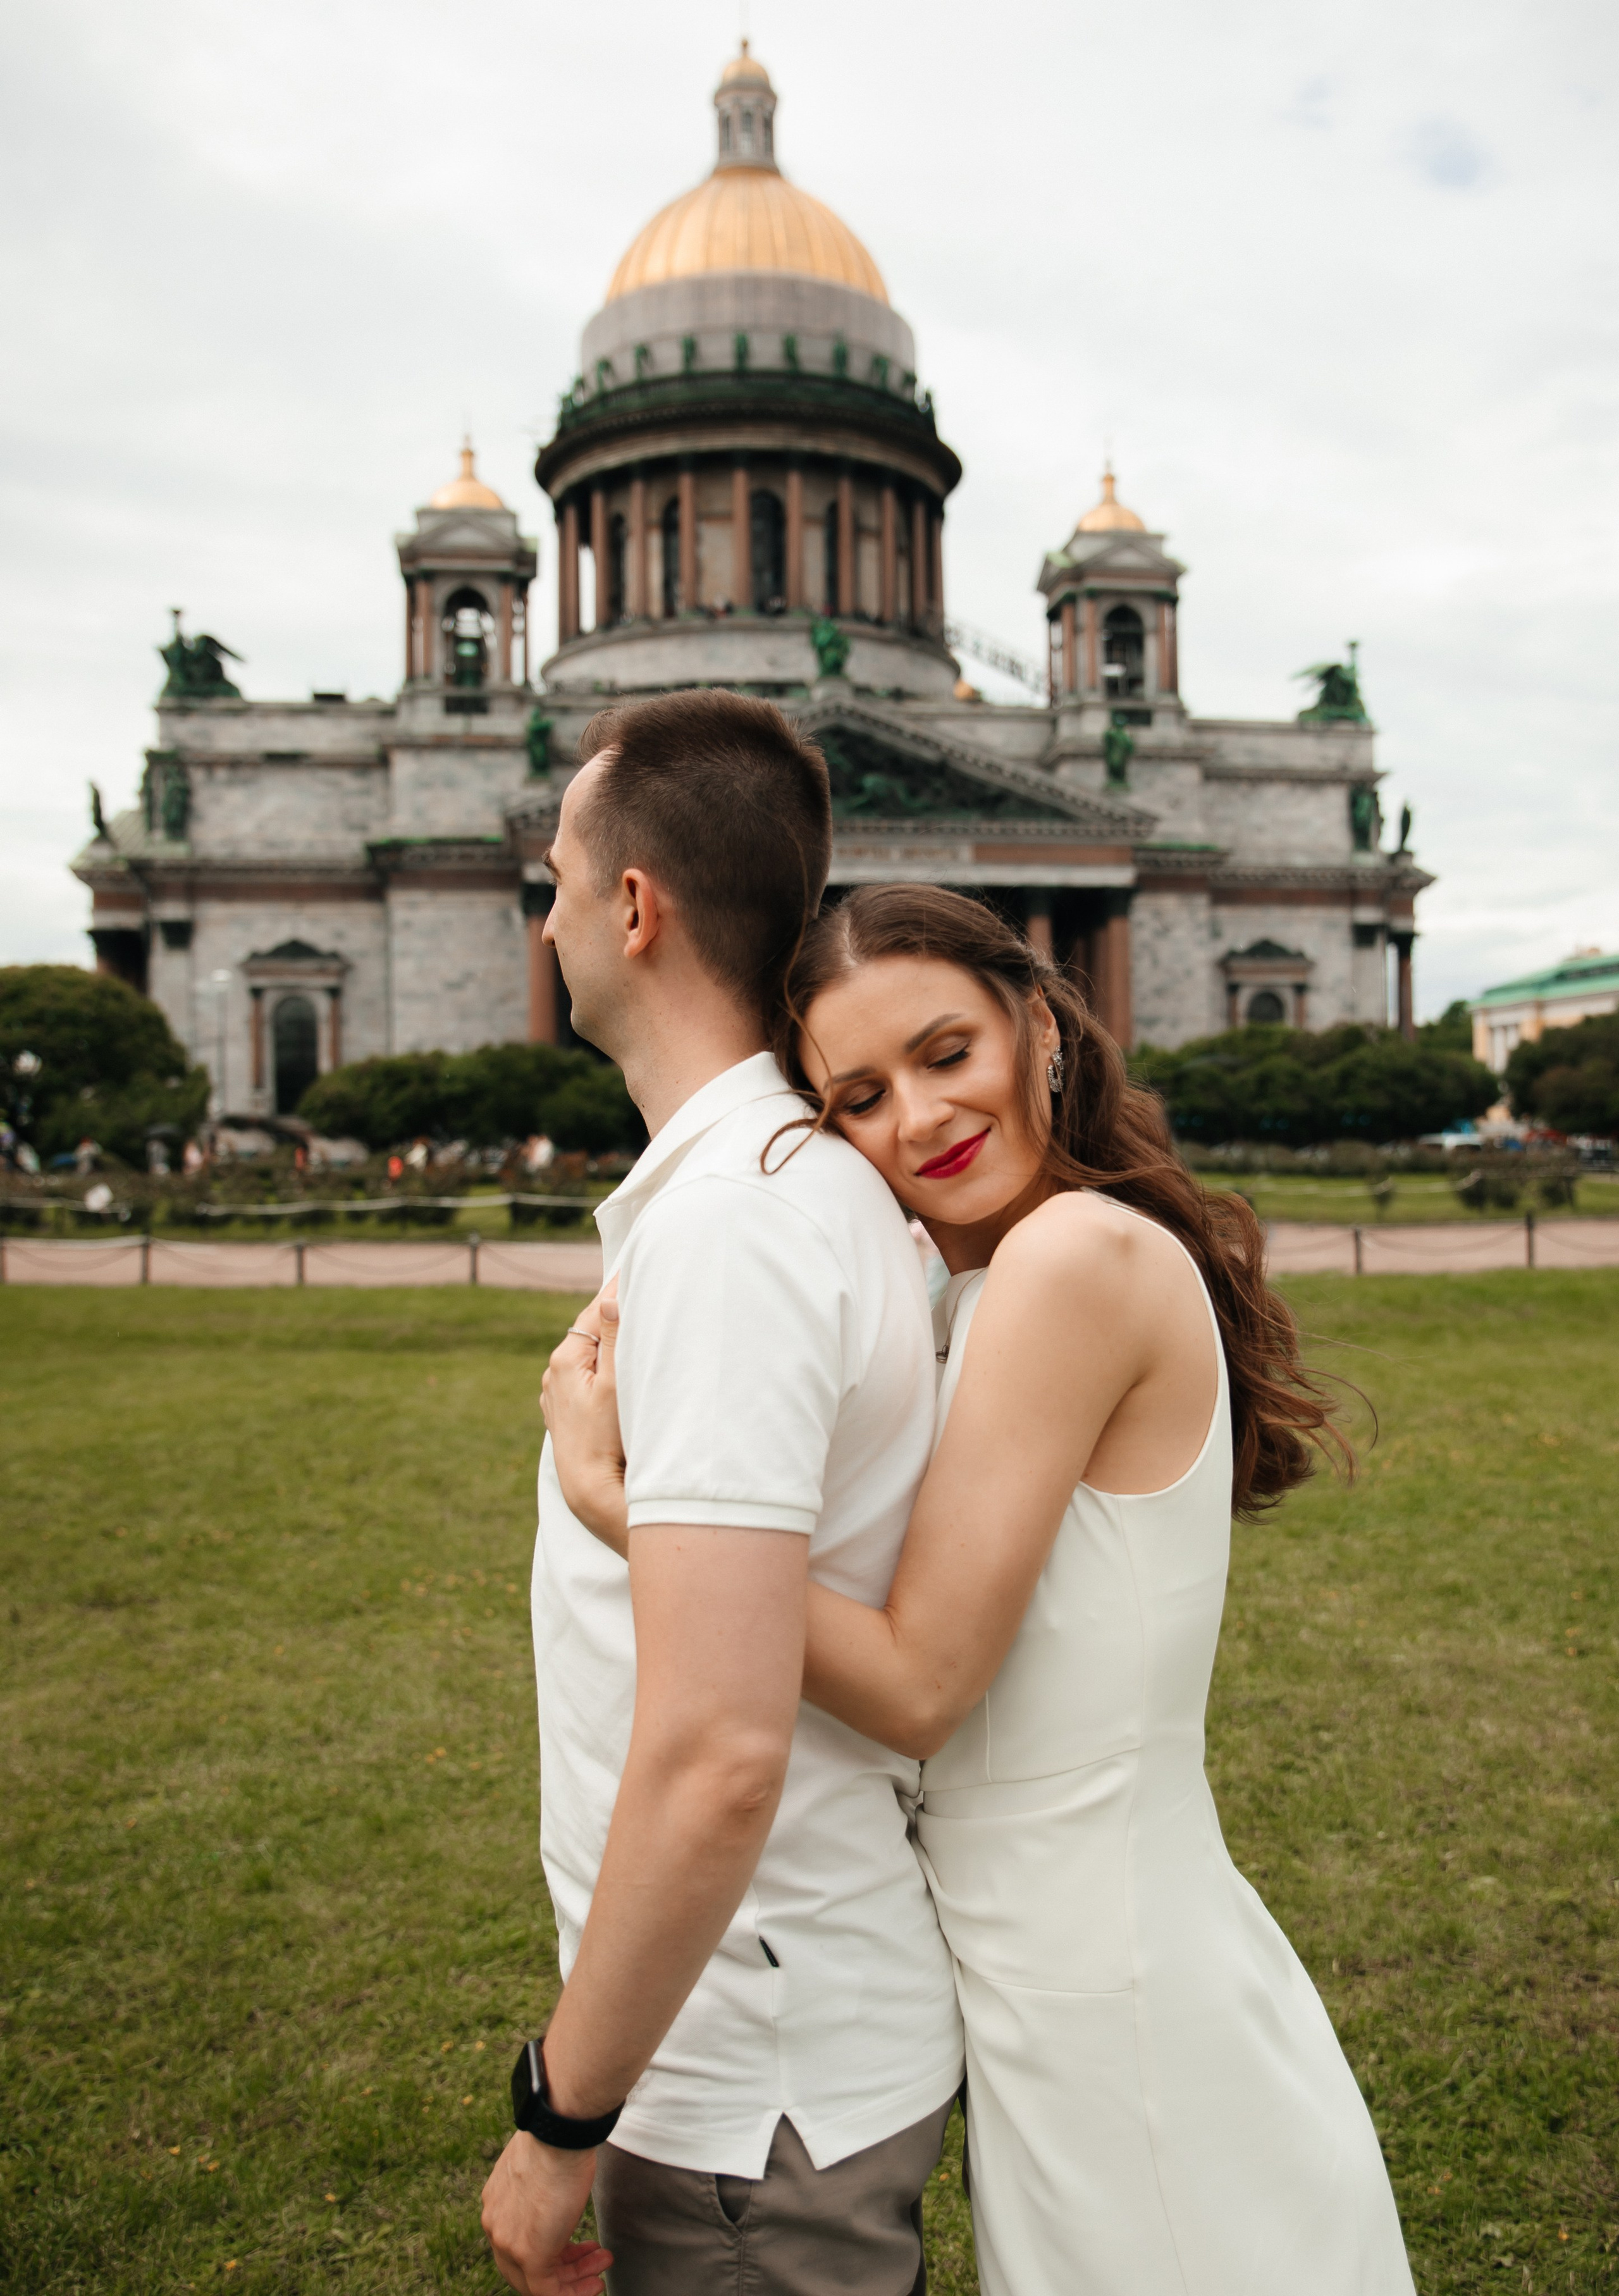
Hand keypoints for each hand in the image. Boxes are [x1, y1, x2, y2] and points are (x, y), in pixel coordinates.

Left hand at [481, 2131, 611, 2295]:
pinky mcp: (529, 2255)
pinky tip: (594, 2283)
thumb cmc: (558, 2140)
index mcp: (495, 2203)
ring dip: (574, 2279)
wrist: (559, 2134)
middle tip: (592, 2261)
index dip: (550, 2250)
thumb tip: (557, 2193)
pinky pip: (546, 2291)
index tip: (578, 2248)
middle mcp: (495, 2226)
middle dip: (563, 2268)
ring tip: (602, 2267)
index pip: (515, 2243)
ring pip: (536, 2281)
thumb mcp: (542, 2169)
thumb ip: (539, 2190)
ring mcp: (508, 2243)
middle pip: (524, 2267)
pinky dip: (571, 2293)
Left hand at [542, 1280, 628, 1555]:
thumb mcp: (617, 1383)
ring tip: (635, 1327)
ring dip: (610, 1344)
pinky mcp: (566, 1412)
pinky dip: (603, 1369)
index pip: (596, 1311)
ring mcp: (558, 1394)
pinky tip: (619, 1371)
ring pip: (590, 1356)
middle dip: (616, 1316)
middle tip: (642, 1290)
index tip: (639, 1267)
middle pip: (592, 1332)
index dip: (618, 1290)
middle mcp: (555, 1373)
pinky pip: (587, 1378)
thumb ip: (615, 1339)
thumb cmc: (608, 1438)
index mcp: (566, 1358)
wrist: (591, 1491)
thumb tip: (610, 1298)